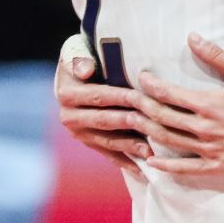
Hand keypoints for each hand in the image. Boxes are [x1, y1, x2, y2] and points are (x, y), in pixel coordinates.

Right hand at [53, 34, 149, 169]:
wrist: (75, 74)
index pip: (100, 96)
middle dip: (132, 123)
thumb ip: (79, 59)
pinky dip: (127, 162)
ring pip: (109, 141)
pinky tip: (144, 171)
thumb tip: (85, 70)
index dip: (121, 97)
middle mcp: (70, 117)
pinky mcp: (90, 143)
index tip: (142, 98)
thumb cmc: (83, 57)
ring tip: (152, 152)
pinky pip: (109, 154)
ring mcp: (80, 134)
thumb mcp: (76, 51)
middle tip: (155, 126)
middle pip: (107, 121)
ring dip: (131, 147)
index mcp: (68, 94)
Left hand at [134, 35, 223, 177]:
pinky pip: (184, 169)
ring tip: (134, 123)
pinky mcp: (218, 167)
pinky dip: (165, 166)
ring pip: (169, 141)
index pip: (170, 94)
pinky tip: (152, 160)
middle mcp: (205, 128)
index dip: (152, 85)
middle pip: (163, 118)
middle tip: (128, 99)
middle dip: (142, 108)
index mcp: (211, 104)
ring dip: (148, 132)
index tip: (142, 78)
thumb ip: (218, 57)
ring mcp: (209, 150)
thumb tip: (193, 38)